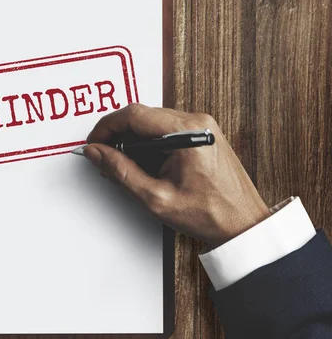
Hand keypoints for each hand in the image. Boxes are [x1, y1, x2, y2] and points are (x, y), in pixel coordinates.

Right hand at [83, 103, 269, 246]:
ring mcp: (203, 127)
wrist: (243, 224)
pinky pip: (166, 129)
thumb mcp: (155, 198)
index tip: (95, 143)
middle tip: (105, 158)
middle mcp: (198, 122)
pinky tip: (145, 165)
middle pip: (142, 115)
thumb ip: (120, 171)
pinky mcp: (203, 135)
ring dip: (133, 141)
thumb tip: (97, 153)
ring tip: (126, 167)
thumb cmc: (210, 214)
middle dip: (118, 135)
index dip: (107, 127)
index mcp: (188, 132)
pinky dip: (149, 144)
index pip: (134, 114)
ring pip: (153, 122)